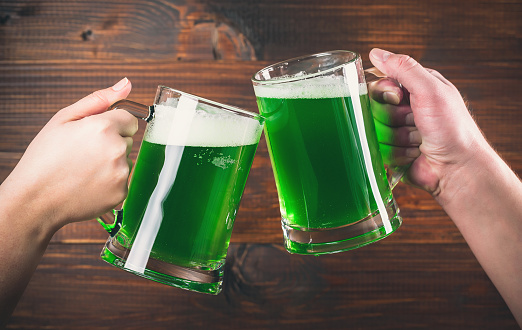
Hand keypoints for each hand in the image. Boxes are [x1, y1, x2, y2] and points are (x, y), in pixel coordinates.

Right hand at [1, 78, 137, 229]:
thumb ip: (99, 100)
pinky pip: (123, 180)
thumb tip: (126, 84)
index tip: (95, 135)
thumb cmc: (45, 158)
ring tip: (84, 170)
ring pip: (126, 160)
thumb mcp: (64, 119)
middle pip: (127, 140)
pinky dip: (110, 182)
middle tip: (83, 154)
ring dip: (112, 163)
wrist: (35, 199)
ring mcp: (121, 173)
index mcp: (103, 127)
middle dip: (111, 143)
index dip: (112, 125)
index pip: (129, 119)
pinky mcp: (121, 192)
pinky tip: (89, 184)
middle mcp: (117, 149)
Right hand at [368, 48, 487, 195]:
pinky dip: (398, 153)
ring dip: (398, 137)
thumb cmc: (452, 128)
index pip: (378, 83)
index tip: (397, 98)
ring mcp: (398, 131)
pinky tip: (415, 153)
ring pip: (375, 131)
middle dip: (392, 117)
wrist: (458, 168)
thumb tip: (376, 53)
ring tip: (418, 140)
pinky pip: (380, 150)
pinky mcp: (393, 152)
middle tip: (413, 121)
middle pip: (373, 107)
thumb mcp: (430, 89)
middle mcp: (404, 108)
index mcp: (414, 88)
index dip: (383, 92)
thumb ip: (403, 68)